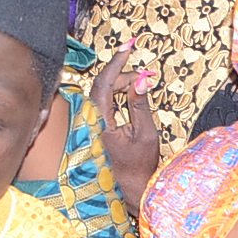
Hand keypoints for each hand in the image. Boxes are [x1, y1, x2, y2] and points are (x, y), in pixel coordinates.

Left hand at [93, 43, 160, 212]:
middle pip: (104, 85)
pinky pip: (104, 102)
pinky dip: (118, 93)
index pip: (104, 84)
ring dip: (122, 83)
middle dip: (124, 74)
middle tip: (146, 75)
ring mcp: (92, 124)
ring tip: (143, 83)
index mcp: (100, 123)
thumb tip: (141, 79)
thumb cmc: (140, 168)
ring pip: (103, 92)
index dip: (116, 63)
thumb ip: (140, 106)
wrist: (132, 191)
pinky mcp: (96, 126)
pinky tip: (131, 92)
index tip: (128, 46)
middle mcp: (91, 121)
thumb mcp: (146, 135)